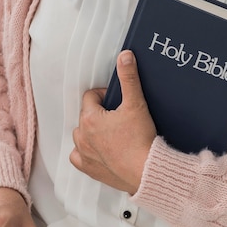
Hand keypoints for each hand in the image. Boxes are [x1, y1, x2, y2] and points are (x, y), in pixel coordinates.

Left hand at [70, 50, 156, 193]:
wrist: (148, 171)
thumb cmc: (141, 139)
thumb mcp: (136, 104)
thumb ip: (129, 78)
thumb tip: (124, 55)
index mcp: (89, 118)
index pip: (91, 97)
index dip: (104, 95)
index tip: (118, 102)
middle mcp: (81, 135)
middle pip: (86, 115)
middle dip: (99, 113)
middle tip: (119, 117)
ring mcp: (84, 153)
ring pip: (81, 135)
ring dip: (92, 132)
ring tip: (112, 133)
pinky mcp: (89, 169)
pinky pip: (78, 157)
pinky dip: (86, 153)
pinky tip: (99, 151)